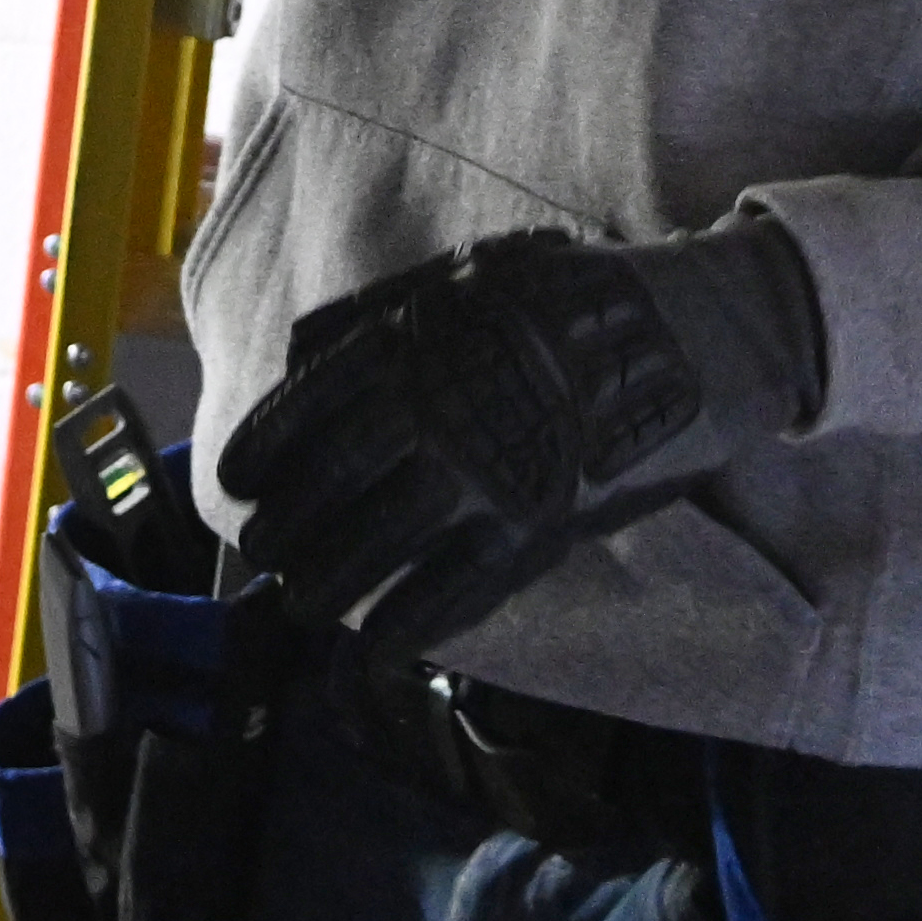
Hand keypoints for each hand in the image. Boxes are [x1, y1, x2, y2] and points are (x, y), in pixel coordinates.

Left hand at [216, 222, 823, 651]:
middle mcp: (433, 411)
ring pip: (377, 545)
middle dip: (286, 528)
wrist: (686, 335)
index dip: (261, 453)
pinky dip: (404, 623)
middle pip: (329, 486)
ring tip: (303, 603)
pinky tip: (372, 647)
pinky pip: (453, 589)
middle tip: (265, 553)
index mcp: (410, 343)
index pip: (306, 408)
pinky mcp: (536, 527)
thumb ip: (378, 313)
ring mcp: (485, 474)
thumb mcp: (467, 274)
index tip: (235, 483)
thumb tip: (299, 354)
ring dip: (328, 583)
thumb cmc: (572, 296)